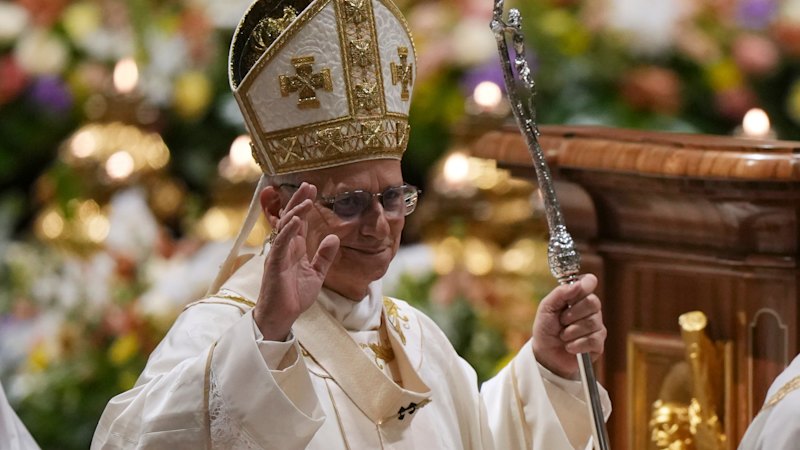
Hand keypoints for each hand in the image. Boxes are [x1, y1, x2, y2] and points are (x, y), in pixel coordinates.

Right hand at [254, 183, 339, 340]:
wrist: (282, 316)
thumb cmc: (295, 296)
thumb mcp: (317, 274)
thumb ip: (325, 256)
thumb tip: (334, 238)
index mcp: (295, 248)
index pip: (300, 221)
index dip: (305, 205)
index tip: (313, 189)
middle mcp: (285, 247)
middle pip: (291, 218)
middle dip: (298, 200)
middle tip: (308, 184)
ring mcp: (278, 254)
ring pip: (285, 227)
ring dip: (295, 212)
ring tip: (306, 200)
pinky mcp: (274, 264)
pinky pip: (280, 243)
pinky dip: (288, 231)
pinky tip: (296, 220)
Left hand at [531, 274, 605, 378]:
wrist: (545, 354)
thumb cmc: (546, 328)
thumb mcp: (546, 308)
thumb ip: (560, 293)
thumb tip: (578, 284)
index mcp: (578, 296)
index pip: (590, 281)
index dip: (585, 285)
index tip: (575, 292)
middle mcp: (590, 309)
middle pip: (593, 302)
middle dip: (573, 314)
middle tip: (562, 321)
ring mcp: (597, 326)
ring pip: (592, 323)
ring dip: (571, 332)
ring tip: (563, 336)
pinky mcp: (598, 344)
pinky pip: (593, 340)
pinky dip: (576, 345)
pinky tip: (569, 347)